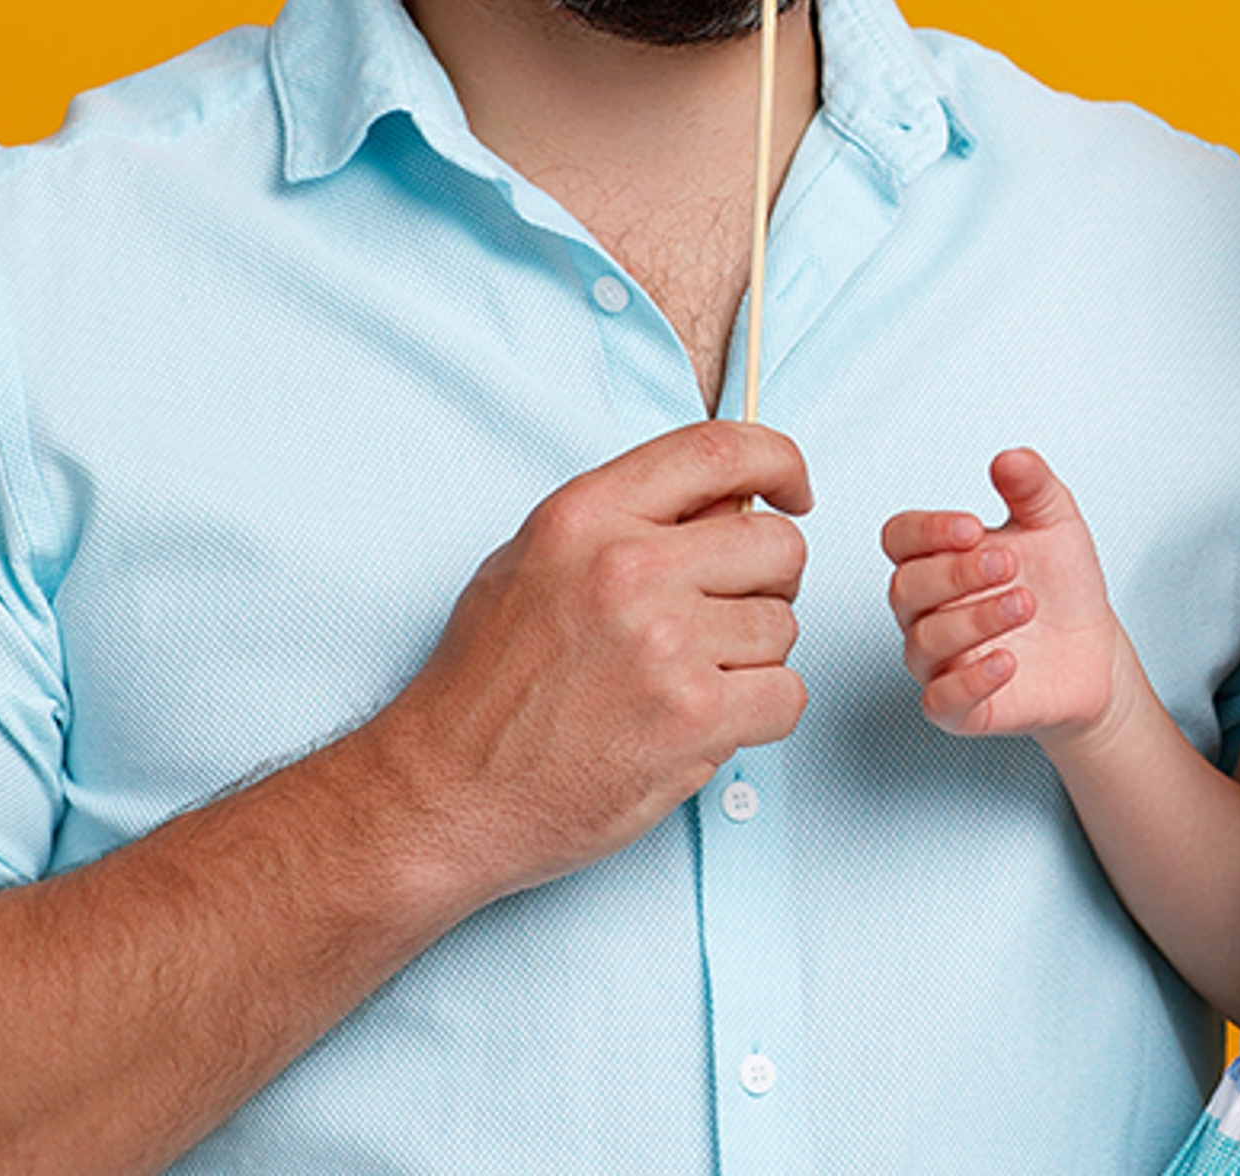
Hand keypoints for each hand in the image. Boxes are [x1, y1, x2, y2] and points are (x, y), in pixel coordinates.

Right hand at [376, 420, 812, 895]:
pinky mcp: (692, 719)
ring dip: (753, 658)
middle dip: (769, 580)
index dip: (779, 463)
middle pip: (775, 544)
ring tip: (684, 682)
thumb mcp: (533, 561)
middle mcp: (629, 568)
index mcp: (588, 515)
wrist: (447, 790)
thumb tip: (730, 500)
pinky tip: (703, 723)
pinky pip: (786, 695)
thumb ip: (627, 520)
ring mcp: (665, 645)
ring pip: (784, 626)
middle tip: (726, 616)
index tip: (792, 491)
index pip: (719, 450)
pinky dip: (759, 713)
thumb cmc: (486, 682)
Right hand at [880, 448, 1138, 748]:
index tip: (975, 526)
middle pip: (905, 589)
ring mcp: (938, 662)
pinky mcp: (958, 709)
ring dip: (975, 619)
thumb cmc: (1062, 586)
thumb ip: (1032, 486)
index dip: (928, 531)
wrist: (1095, 652)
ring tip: (1026, 604)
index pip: (899, 539)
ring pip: (923, 641)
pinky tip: (1008, 661)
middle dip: (956, 573)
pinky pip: (940, 701)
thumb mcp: (1056, 523)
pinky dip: (971, 680)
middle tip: (1010, 563)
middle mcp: (925, 611)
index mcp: (936, 560)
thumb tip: (1009, 458)